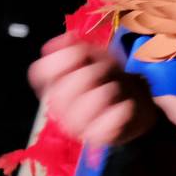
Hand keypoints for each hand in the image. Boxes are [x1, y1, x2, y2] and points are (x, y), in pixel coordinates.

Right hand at [29, 36, 159, 147]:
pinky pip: (103, 127)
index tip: (80, 53)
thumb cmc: (111, 79)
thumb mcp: (98, 56)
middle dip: (90, 74)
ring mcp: (76, 124)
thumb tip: (67, 38)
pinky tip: (124, 106)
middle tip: (107, 70)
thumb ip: (80, 46)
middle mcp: (59, 105)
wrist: (135, 106)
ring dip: (106, 91)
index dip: (60, 59)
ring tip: (115, 88)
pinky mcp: (96, 137)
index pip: (39, 72)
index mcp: (54, 83)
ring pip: (83, 107)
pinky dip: (119, 112)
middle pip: (62, 90)